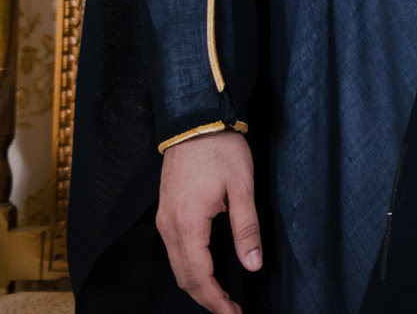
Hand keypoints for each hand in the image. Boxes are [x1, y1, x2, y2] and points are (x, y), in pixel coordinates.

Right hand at [157, 130, 260, 313]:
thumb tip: (252, 265)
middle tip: (230, 311)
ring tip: (221, 297)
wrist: (194, 121)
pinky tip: (206, 271)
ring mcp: (164, 220)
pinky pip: (174, 251)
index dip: (216, 300)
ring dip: (197, 285)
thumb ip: (246, 229)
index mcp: (188, 223)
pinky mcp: (166, 212)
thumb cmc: (220, 149)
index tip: (233, 313)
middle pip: (184, 277)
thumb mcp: (242, 187)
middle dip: (207, 298)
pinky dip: (189, 268)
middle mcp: (169, 227)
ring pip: (177, 266)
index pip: (199, 276)